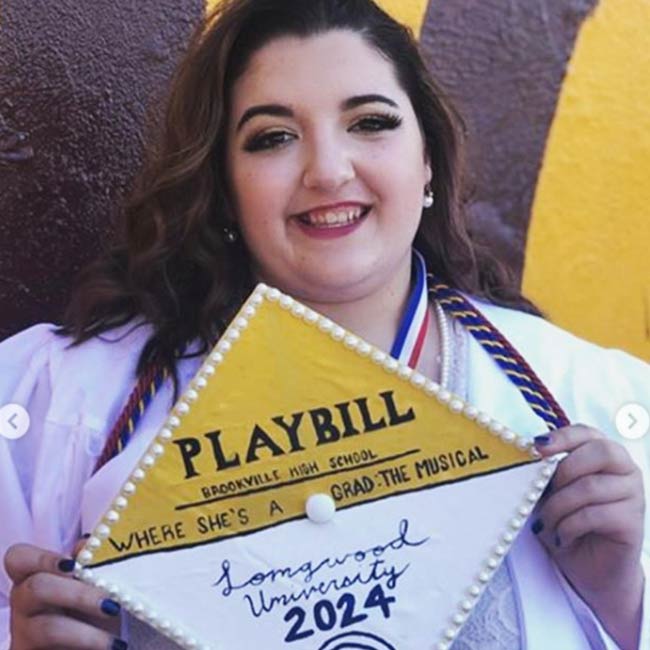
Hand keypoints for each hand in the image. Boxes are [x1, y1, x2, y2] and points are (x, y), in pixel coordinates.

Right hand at [4, 543, 125, 648]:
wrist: (91, 645)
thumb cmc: (91, 610)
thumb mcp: (94, 584)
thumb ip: (90, 562)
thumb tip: (90, 542)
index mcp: (35, 574)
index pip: (19, 558)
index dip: (44, 558)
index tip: (74, 564)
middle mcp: (23, 601)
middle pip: (37, 588)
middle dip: (78, 594)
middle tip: (111, 604)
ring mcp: (23, 631)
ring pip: (48, 627)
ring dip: (87, 632)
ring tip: (115, 639)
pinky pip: (53, 649)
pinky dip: (85, 646)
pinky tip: (110, 646)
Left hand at [533, 425, 644, 649]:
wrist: (586, 568)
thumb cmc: (565, 521)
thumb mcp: (549, 492)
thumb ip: (546, 470)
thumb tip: (530, 452)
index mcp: (602, 454)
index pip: (587, 432)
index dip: (563, 437)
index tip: (537, 447)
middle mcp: (624, 470)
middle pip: (601, 451)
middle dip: (565, 469)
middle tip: (545, 491)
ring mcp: (633, 495)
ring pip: (591, 486)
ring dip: (559, 506)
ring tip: (547, 522)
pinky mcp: (632, 522)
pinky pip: (595, 515)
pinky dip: (569, 526)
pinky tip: (561, 536)